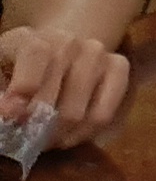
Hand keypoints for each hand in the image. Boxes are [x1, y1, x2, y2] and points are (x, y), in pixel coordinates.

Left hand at [0, 21, 131, 144]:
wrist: (58, 50)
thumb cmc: (18, 69)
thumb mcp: (0, 73)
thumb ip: (0, 92)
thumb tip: (9, 114)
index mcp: (33, 38)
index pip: (36, 54)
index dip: (24, 86)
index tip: (10, 115)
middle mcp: (70, 42)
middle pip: (54, 98)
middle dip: (34, 128)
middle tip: (25, 141)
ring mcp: (98, 54)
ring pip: (77, 113)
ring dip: (57, 136)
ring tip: (45, 140)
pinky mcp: (119, 68)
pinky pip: (103, 115)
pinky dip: (83, 134)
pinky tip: (68, 136)